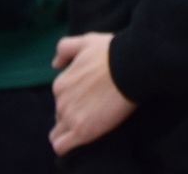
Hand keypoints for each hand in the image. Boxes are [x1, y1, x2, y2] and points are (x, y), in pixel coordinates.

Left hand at [50, 32, 136, 154]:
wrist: (133, 65)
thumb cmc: (113, 52)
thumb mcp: (87, 41)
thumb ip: (65, 48)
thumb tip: (54, 65)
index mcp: (61, 83)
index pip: (62, 98)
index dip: (76, 98)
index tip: (93, 96)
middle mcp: (61, 101)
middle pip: (61, 115)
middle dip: (74, 113)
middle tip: (96, 108)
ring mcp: (70, 116)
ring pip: (60, 131)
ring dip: (70, 130)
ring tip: (91, 124)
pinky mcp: (82, 131)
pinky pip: (62, 146)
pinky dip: (66, 145)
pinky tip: (80, 138)